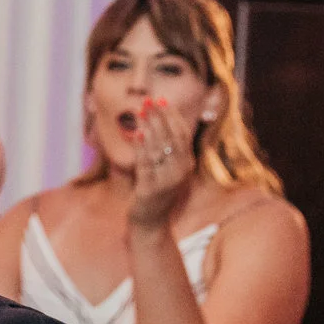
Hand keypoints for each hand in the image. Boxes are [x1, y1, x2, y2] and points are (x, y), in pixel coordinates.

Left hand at [125, 97, 197, 230]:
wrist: (150, 223)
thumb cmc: (156, 193)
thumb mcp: (165, 170)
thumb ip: (163, 149)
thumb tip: (153, 122)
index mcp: (186, 164)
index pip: (182, 134)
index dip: (172, 115)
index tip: (162, 99)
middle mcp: (180, 172)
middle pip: (171, 138)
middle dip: (160, 117)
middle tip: (149, 100)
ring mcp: (166, 181)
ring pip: (159, 149)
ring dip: (150, 127)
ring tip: (141, 111)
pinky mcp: (150, 189)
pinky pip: (146, 164)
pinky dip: (142, 148)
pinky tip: (137, 134)